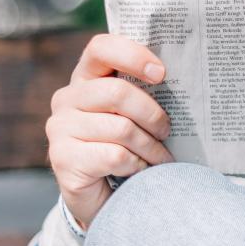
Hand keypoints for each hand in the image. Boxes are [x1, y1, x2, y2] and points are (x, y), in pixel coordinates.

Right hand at [47, 34, 174, 228]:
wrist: (103, 197)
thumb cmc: (126, 147)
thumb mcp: (133, 115)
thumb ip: (143, 92)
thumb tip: (184, 79)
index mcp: (85, 78)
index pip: (101, 48)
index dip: (132, 55)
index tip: (161, 74)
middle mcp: (66, 99)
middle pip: (117, 92)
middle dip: (152, 114)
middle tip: (167, 130)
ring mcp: (60, 128)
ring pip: (121, 128)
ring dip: (150, 147)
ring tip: (160, 158)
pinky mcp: (63, 158)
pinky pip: (115, 155)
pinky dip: (137, 165)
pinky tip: (140, 171)